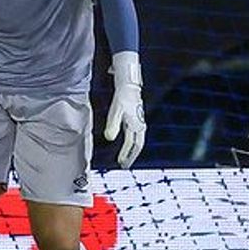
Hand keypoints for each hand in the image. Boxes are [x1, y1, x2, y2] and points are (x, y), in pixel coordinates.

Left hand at [103, 50, 145, 167]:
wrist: (129, 85)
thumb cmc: (122, 97)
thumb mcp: (115, 111)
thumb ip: (113, 125)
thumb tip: (109, 138)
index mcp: (136, 125)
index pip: (134, 145)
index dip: (128, 155)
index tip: (122, 164)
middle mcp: (139, 125)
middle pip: (137, 145)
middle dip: (130, 156)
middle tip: (124, 165)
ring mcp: (138, 122)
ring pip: (136, 140)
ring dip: (130, 150)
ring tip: (124, 158)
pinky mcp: (135, 119)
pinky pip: (134, 135)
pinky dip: (130, 142)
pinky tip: (125, 144)